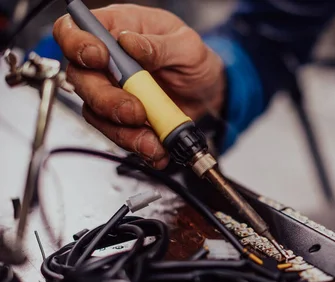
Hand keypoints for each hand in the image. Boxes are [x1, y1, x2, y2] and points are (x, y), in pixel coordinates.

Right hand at [53, 4, 225, 168]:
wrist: (209, 93)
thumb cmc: (193, 59)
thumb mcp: (186, 45)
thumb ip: (158, 45)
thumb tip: (128, 42)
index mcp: (116, 28)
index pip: (73, 29)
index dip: (76, 44)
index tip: (99, 58)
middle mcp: (106, 61)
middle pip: (81, 79)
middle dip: (105, 100)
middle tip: (134, 111)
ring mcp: (112, 91)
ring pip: (96, 113)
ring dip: (123, 131)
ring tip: (152, 140)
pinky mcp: (121, 119)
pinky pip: (118, 134)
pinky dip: (137, 144)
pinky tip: (156, 148)